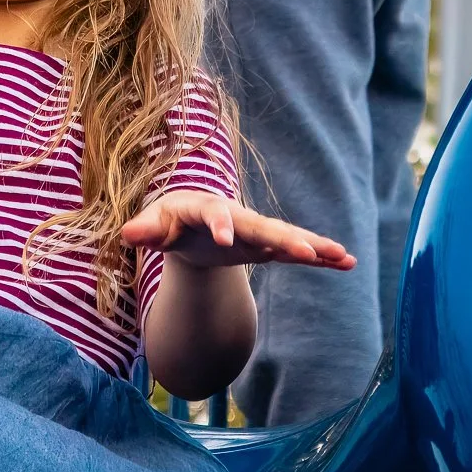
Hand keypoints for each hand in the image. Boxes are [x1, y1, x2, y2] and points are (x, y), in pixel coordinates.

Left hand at [120, 190, 356, 269]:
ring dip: (314, 245)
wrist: (189, 222)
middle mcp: (237, 216)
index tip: (225, 239)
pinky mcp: (266, 245)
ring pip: (287, 236)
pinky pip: (294, 250)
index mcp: (206, 208)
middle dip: (283, 238)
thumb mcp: (154, 225)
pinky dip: (318, 255)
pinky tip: (345, 263)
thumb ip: (145, 230)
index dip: (220, 224)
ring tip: (343, 256)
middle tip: (305, 252)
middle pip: (262, 225)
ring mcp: (255, 230)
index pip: (214, 213)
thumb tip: (127, 233)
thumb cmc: (168, 221)